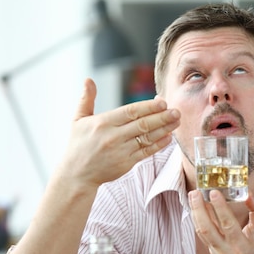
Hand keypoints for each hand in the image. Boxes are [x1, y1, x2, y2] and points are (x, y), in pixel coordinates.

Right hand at [54, 78, 180, 188]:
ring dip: (164, 129)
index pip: (130, 112)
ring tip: (177, 121)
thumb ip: (86, 99)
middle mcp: (113, 136)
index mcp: (103, 123)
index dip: (148, 107)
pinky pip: (146, 151)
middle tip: (176, 111)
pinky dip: (159, 144)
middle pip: (142, 124)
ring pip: (147, 138)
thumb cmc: (78, 145)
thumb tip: (88, 79)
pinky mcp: (126, 163)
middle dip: (162, 117)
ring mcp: (121, 151)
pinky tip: (169, 137)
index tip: (162, 102)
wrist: (76, 174)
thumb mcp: (78, 120)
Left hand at [189, 190, 253, 253]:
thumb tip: (247, 193)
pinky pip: (204, 235)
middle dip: (198, 208)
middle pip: (206, 229)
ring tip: (194, 196)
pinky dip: (200, 220)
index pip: (227, 224)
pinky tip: (199, 208)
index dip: (220, 207)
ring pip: (201, 232)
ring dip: (196, 213)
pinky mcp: (212, 253)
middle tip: (195, 192)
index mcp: (242, 247)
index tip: (214, 192)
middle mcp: (227, 252)